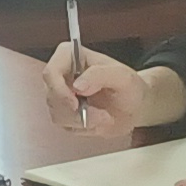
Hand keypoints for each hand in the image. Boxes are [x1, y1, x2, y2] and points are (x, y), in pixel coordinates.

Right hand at [42, 44, 176, 132]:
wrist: (135, 106)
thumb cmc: (130, 86)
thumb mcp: (122, 76)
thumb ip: (100, 75)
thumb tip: (77, 85)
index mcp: (71, 57)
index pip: (50, 72)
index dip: (58, 90)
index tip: (75, 103)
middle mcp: (62, 76)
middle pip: (52, 96)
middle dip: (76, 111)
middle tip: (101, 114)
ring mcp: (62, 96)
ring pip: (57, 114)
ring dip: (83, 121)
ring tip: (105, 117)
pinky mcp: (66, 114)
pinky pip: (65, 126)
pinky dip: (84, 128)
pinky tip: (99, 121)